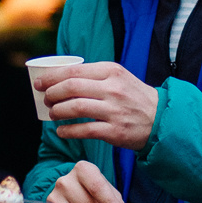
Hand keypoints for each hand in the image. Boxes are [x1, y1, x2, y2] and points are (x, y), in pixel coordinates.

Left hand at [38, 62, 158, 149]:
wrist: (161, 119)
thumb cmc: (134, 97)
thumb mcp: (119, 77)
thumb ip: (95, 75)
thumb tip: (61, 79)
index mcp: (112, 71)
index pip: (74, 71)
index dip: (52, 77)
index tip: (40, 83)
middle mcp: (113, 89)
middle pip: (71, 88)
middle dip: (51, 94)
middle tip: (45, 100)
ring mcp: (114, 110)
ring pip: (75, 108)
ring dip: (57, 112)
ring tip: (53, 114)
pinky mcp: (114, 131)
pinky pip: (84, 130)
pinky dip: (68, 131)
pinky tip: (61, 131)